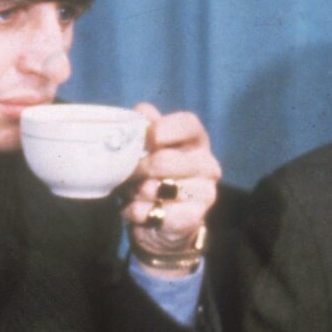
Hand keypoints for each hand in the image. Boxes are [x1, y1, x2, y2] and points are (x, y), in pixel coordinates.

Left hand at [122, 103, 217, 267]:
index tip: (144, 139)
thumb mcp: (147, 149)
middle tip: (126, 173)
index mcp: (196, 141)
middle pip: (167, 160)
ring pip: (160, 189)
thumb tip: (141, 111)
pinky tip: (134, 210)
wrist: (162, 220)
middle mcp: (206, 165)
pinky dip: (138, 212)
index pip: (187, 124)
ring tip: (130, 192)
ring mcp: (204, 193)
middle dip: (138, 168)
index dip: (163, 129)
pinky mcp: (194, 218)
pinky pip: (158, 214)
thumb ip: (144, 128)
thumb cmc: (152, 176)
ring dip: (136, 192)